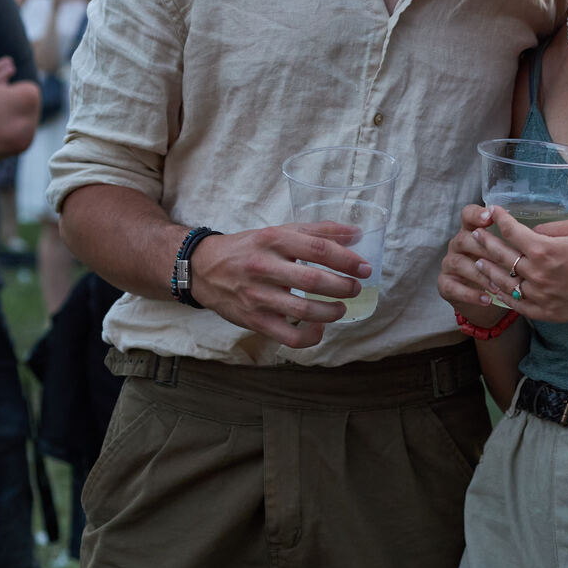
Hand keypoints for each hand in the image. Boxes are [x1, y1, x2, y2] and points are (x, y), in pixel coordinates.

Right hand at [187, 223, 369, 347]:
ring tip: (341, 308)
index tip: (364, 268)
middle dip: (343, 286)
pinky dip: (310, 336)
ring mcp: (258, 296)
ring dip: (331, 311)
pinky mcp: (254, 320)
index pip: (318, 248)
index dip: (347, 259)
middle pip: (313, 279)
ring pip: (303, 309)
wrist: (203, 268)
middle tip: (355, 288)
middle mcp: (264, 266)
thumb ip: (318, 232)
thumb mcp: (279, 232)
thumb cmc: (249, 248)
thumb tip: (357, 234)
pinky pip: (289, 336)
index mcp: (274, 239)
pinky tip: (319, 328)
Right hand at [439, 204, 512, 322]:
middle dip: (483, 248)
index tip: (490, 217)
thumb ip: (520, 239)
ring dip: (479, 274)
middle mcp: (458, 244)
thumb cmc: (502, 268)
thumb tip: (540, 232)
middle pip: (464, 238)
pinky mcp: (445, 284)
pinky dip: (470, 294)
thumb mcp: (511, 252)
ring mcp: (450, 263)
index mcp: (472, 230)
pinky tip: (487, 299)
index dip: (477, 214)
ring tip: (498, 286)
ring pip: (458, 263)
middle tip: (502, 259)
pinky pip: (453, 287)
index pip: (468, 214)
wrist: (486, 297)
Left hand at [466, 206, 567, 323]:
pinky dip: (504, 297)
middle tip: (474, 235)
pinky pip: (519, 307)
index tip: (493, 212)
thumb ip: (550, 228)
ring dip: (488, 272)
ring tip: (477, 263)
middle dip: (486, 244)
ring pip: (505, 284)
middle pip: (503, 258)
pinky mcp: (548, 314)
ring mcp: (542, 297)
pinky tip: (495, 290)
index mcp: (545, 250)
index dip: (500, 220)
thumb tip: (532, 232)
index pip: (512, 232)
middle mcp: (538, 274)